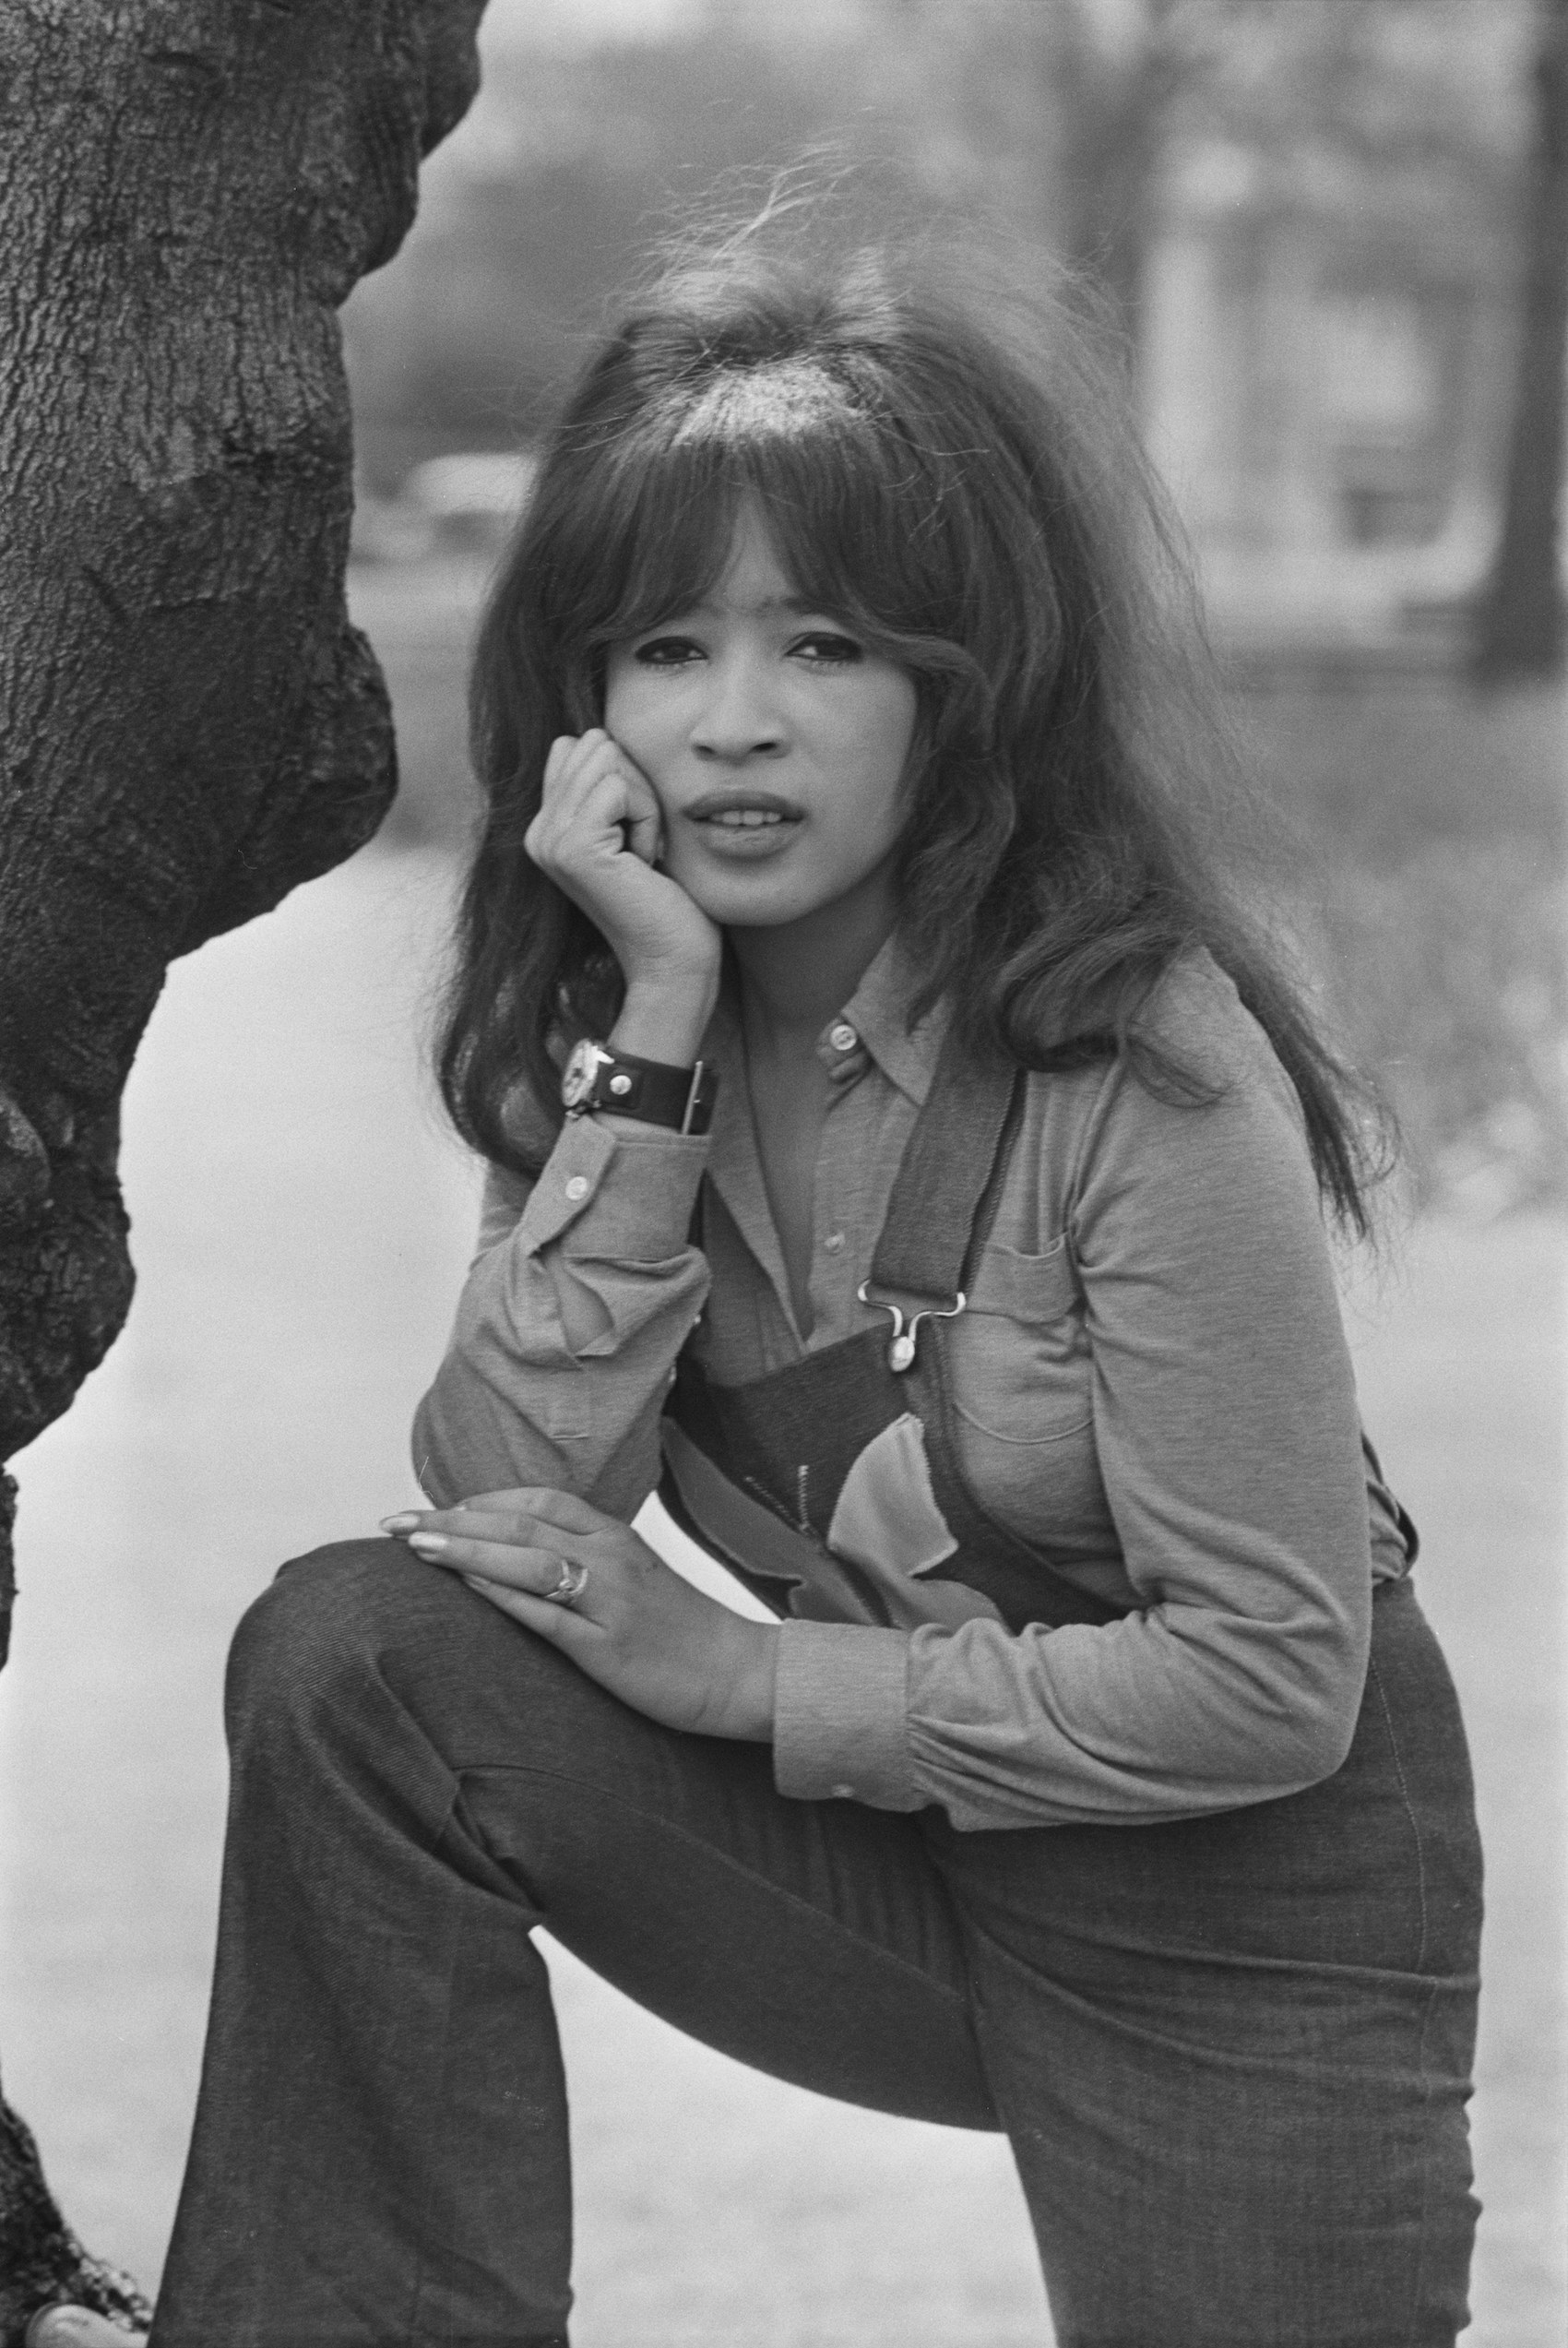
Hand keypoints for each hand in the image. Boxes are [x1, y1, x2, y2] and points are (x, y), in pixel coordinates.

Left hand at [381, 1489, 778, 1741]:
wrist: (740, 1673)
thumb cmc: (683, 1633)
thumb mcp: (635, 1583)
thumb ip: (587, 1563)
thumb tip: (525, 1560)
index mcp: (616, 1537)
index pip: (538, 1502)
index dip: (480, 1501)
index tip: (433, 1508)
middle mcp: (610, 1556)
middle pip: (518, 1524)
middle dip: (450, 1519)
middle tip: (395, 1521)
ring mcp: (608, 1599)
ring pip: (525, 1559)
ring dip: (464, 1548)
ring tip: (413, 1545)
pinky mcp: (606, 1645)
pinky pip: (544, 1612)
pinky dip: (499, 1593)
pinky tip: (464, 1586)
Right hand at [526, 731, 720, 1036]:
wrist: (674, 960)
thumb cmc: (667, 898)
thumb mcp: (632, 829)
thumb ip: (606, 785)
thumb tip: (590, 735)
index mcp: (545, 827)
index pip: (579, 746)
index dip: (626, 779)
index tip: (635, 835)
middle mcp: (537, 833)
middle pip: (596, 747)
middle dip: (637, 788)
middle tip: (643, 847)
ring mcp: (549, 841)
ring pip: (609, 762)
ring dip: (645, 805)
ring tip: (643, 855)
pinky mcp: (573, 847)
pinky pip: (620, 788)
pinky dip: (648, 819)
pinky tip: (646, 862)